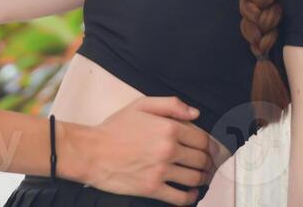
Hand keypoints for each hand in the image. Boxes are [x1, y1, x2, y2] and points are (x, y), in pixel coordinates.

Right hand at [64, 97, 217, 204]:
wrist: (92, 151)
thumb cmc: (114, 129)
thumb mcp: (141, 105)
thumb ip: (171, 105)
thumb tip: (195, 113)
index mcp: (169, 128)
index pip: (202, 139)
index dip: (210, 145)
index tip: (210, 150)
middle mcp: (168, 149)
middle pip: (202, 159)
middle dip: (208, 162)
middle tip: (209, 164)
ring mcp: (161, 170)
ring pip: (195, 178)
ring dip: (203, 179)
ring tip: (202, 177)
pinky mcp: (153, 188)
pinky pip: (180, 197)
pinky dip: (190, 197)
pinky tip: (191, 193)